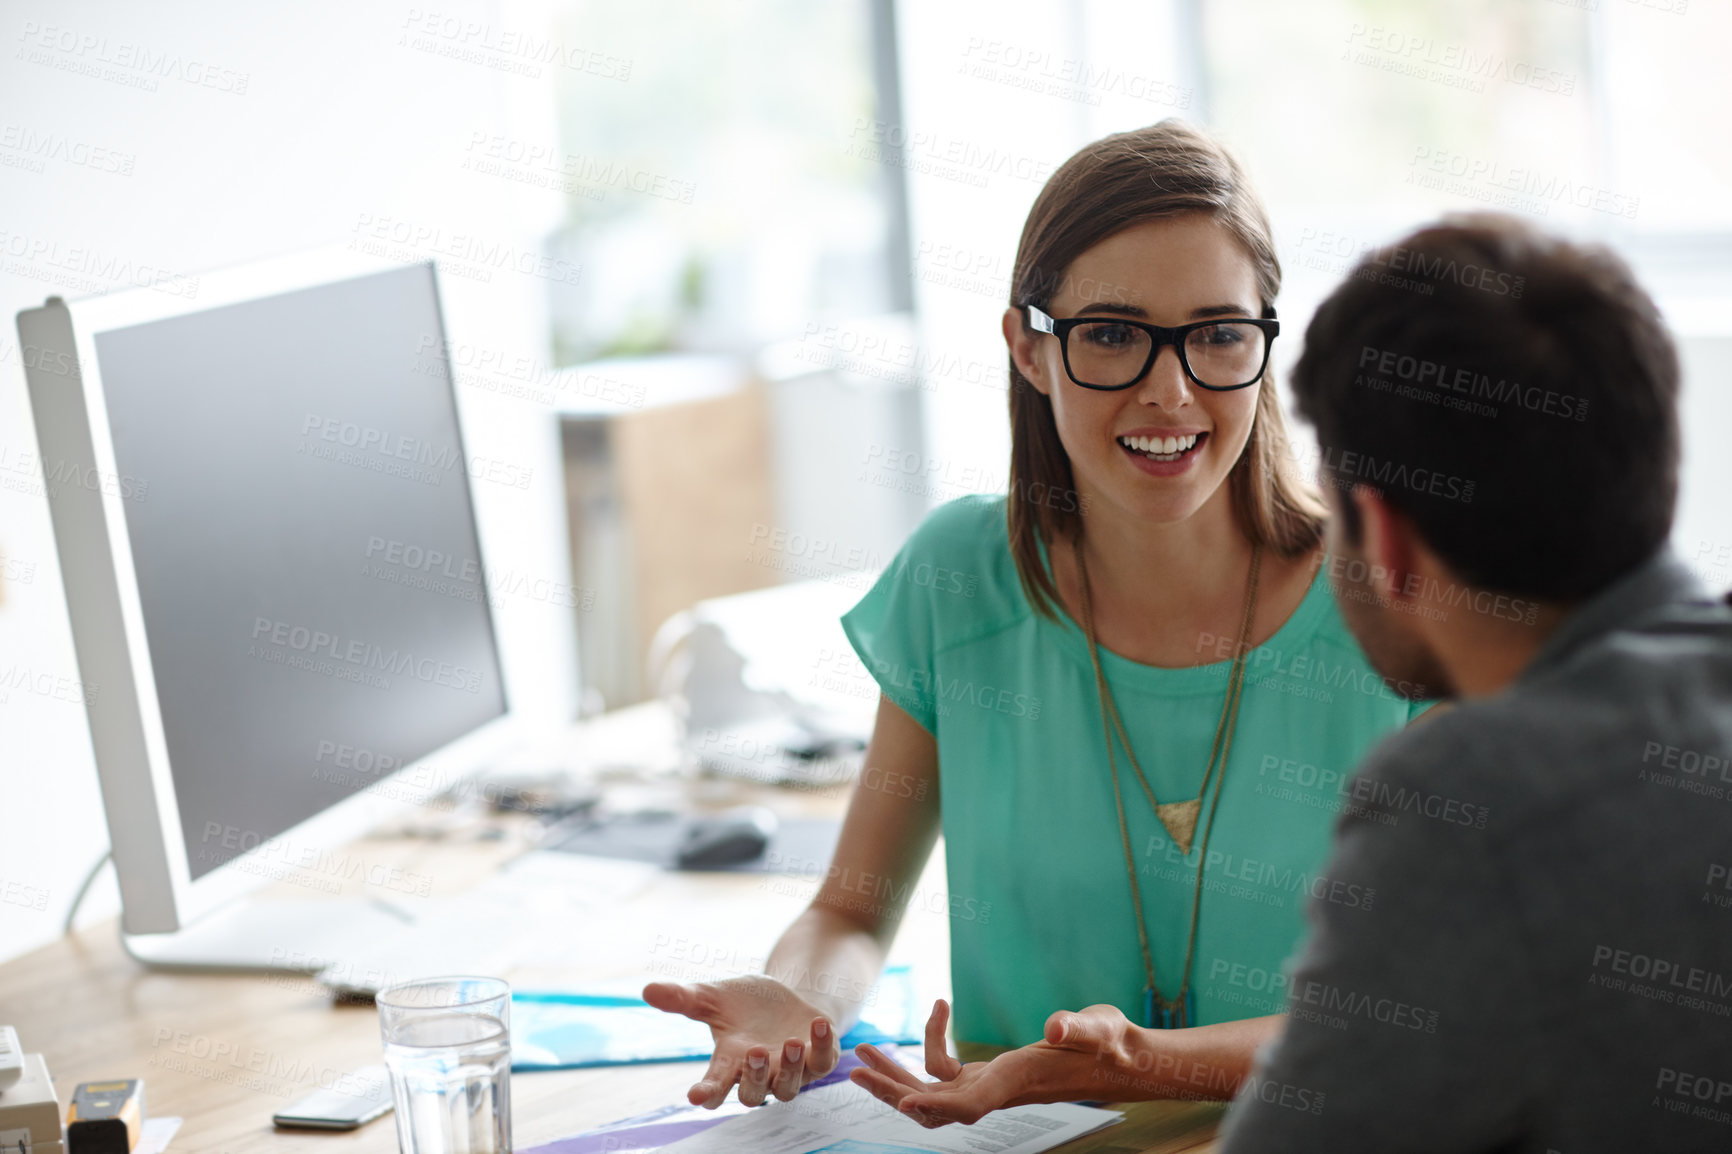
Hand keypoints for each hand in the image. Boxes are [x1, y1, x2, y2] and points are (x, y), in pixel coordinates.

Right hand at [643, 976, 839, 1107]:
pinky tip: (818, 1023)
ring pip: (788, 1089)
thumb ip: (683, 998)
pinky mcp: (818, 1059)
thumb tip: (647, 989)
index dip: (706, 1092)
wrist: (783, 998)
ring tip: (790, 1042)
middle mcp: (759, 1073)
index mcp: (729, 1062)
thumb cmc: (742, 1004)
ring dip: (789, 1069)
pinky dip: (823, 1047)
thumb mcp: (712, 995)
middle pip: (752, 1094)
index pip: (714, 1086)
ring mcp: (789, 1070)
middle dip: (753, 1077)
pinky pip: (823, 1063)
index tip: (694, 1096)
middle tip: (752, 1052)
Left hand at [850, 1000, 1151, 1127]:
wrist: (1122, 1056)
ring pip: (932, 1090)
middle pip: (934, 1104)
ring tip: (863, 1052)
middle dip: (892, 1090)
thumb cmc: (1111, 1041)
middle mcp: (997, 1091)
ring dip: (896, 1074)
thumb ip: (1078, 1026)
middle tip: (855, 1069)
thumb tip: (1055, 1025)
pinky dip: (933, 1042)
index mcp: (1017, 1082)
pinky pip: (948, 1068)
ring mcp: (991, 1084)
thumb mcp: (1098, 1026)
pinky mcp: (990, 1073)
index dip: (936, 1104)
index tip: (904, 1103)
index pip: (971, 1103)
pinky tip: (937, 1007)